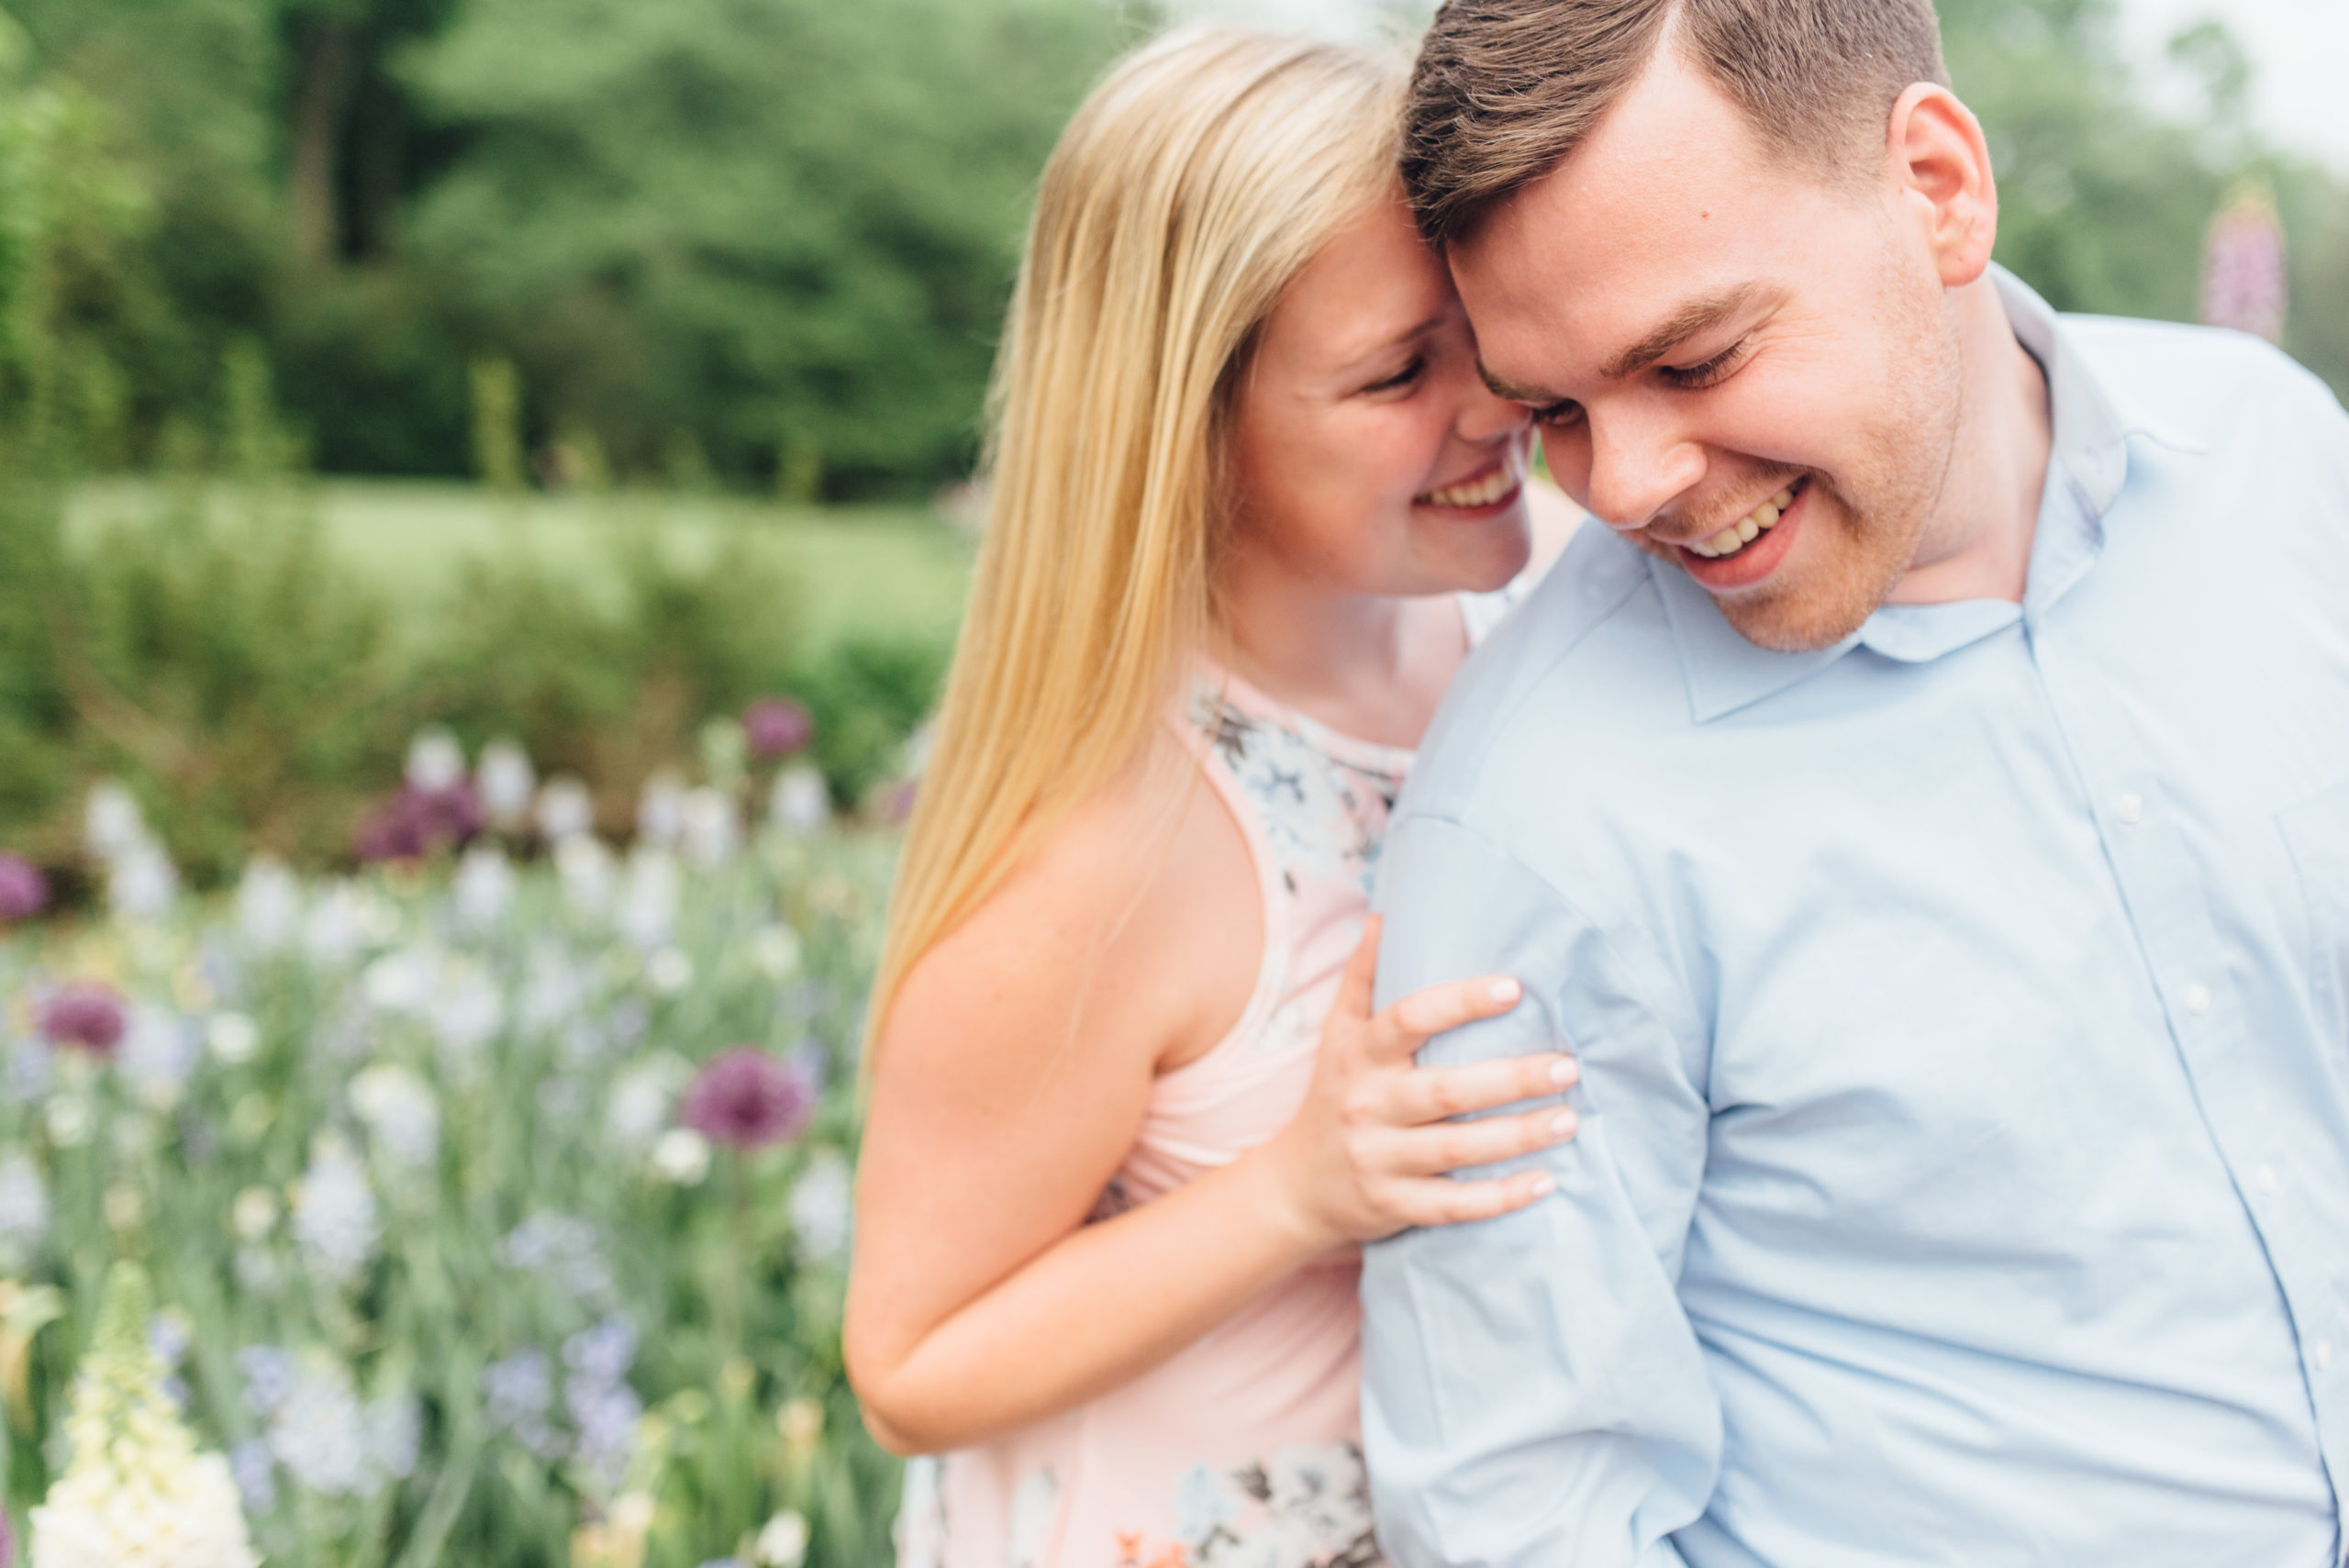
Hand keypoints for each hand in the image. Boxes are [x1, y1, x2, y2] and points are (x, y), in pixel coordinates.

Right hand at [1262, 915, 1578, 1251]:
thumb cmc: (1335, 1094)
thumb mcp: (1337, 1034)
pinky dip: (1501, 1198)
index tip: (1514, 988)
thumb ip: (1363, 975)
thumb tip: (1385, 912)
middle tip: (1569, 1066)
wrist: (1294, 1187)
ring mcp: (1380, 1159)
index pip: (1408, 1019)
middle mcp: (1368, 1105)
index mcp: (1358, 1056)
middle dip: (1512, 1078)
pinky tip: (1547, 1182)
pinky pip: (1454, 1206)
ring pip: (1458, 1150)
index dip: (1460, 1002)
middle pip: (1446, 1091)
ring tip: (1570, 1119)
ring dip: (1519, 1136)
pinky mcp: (1395, 1206)